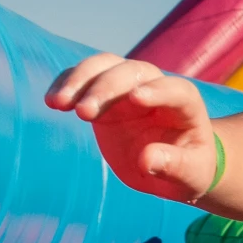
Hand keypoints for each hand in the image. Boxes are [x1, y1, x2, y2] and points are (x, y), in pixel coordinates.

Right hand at [45, 53, 219, 202]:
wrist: (175, 164)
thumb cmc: (189, 169)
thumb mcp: (190, 175)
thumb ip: (174, 166)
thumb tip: (147, 160)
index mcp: (185, 105)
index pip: (175, 90)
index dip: (158, 91)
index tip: (136, 98)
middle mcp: (156, 87)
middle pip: (132, 72)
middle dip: (107, 88)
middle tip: (83, 113)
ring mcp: (128, 87)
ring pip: (104, 66)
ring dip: (80, 79)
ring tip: (58, 103)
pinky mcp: (105, 96)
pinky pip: (84, 79)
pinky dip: (67, 83)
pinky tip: (51, 101)